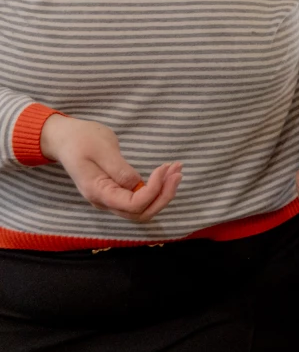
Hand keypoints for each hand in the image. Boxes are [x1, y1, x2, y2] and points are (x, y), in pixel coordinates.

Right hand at [40, 115, 182, 221]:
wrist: (66, 138)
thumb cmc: (82, 140)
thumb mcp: (101, 149)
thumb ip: (120, 170)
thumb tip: (138, 185)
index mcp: (98, 192)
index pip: (133, 205)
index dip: (154, 191)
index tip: (163, 169)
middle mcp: (105, 201)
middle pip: (141, 213)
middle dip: (164, 195)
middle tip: (178, 172)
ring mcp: (111, 199)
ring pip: (143, 209)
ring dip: (164, 193)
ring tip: (177, 170)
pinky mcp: (117, 192)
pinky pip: (140, 199)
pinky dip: (157, 189)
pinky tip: (167, 173)